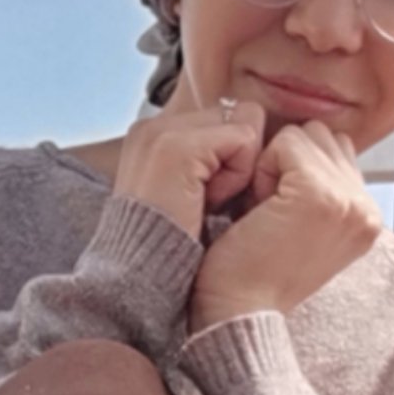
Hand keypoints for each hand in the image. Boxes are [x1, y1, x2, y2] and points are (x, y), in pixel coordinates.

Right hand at [113, 103, 263, 239]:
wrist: (141, 281)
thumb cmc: (173, 248)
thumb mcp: (190, 194)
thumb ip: (211, 160)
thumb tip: (252, 137)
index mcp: (154, 134)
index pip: (223, 118)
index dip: (233, 157)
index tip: (211, 198)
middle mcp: (155, 125)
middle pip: (237, 113)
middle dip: (240, 156)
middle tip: (212, 201)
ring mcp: (163, 132)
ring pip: (244, 123)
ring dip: (241, 165)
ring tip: (210, 201)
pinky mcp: (178, 148)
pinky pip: (243, 140)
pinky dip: (239, 174)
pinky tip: (211, 203)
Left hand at [189, 121, 382, 330]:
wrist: (238, 307)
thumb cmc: (253, 261)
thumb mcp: (298, 217)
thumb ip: (317, 180)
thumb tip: (302, 136)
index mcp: (366, 214)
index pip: (332, 146)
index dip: (294, 167)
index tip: (280, 211)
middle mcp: (367, 207)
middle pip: (319, 134)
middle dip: (288, 159)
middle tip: (271, 208)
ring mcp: (348, 200)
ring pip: (303, 134)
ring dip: (276, 161)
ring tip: (267, 207)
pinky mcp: (320, 195)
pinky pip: (286, 141)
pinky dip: (264, 166)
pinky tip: (260, 207)